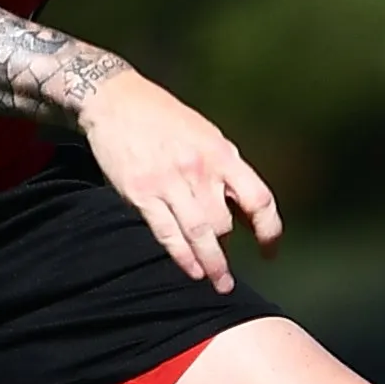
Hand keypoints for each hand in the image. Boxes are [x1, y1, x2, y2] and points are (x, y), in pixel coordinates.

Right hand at [76, 66, 282, 290]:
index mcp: (221, 153)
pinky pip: (167, 233)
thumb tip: (246, 210)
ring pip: (199, 234)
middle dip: (227, 249)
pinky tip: (193, 271)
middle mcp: (199, 169)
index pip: (259, 199)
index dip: (270, 231)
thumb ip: (227, 171)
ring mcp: (168, 182)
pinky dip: (183, 257)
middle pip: (225, 223)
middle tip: (227, 269)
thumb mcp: (207, 136)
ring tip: (219, 283)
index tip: (269, 251)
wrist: (114, 100)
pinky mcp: (141, 193)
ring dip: (212, 265)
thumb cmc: (164, 118)